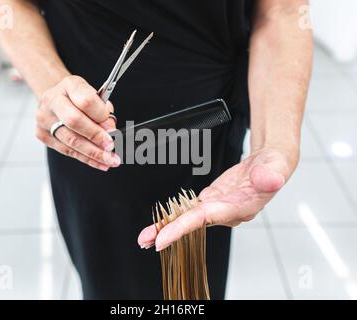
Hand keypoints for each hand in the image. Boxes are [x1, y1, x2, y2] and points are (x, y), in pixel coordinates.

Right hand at [36, 75, 120, 170]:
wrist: (57, 98)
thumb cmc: (79, 98)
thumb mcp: (95, 97)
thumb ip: (104, 112)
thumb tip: (110, 130)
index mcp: (69, 85)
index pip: (86, 101)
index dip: (101, 116)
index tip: (112, 128)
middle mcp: (53, 100)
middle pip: (74, 121)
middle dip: (96, 137)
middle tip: (111, 147)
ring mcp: (44, 118)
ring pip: (71, 140)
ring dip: (94, 153)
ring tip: (110, 160)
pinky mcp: (42, 134)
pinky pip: (67, 150)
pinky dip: (87, 158)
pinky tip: (100, 163)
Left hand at [138, 148, 295, 250]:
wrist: (269, 166)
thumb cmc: (273, 167)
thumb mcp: (275, 165)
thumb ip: (271, 174)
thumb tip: (270, 180)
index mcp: (240, 207)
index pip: (206, 218)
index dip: (183, 227)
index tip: (162, 239)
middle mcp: (226, 213)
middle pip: (193, 223)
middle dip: (168, 233)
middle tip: (145, 241)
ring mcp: (217, 208)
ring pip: (188, 219)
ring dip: (167, 228)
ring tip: (145, 236)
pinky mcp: (211, 201)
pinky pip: (190, 210)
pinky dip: (175, 216)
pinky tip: (160, 221)